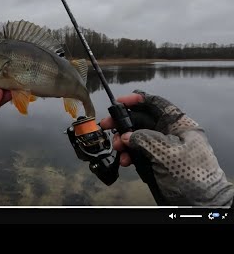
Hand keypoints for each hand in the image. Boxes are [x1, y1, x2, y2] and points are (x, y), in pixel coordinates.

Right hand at [100, 90, 233, 205]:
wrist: (199, 204)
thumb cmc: (191, 174)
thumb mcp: (167, 151)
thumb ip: (145, 139)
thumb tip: (126, 136)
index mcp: (178, 125)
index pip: (157, 104)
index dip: (138, 100)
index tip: (119, 102)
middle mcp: (169, 133)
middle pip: (141, 120)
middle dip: (123, 123)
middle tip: (106, 126)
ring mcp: (161, 148)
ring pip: (135, 137)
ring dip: (123, 141)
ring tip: (117, 148)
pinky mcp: (154, 162)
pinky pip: (136, 153)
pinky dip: (127, 155)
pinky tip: (124, 161)